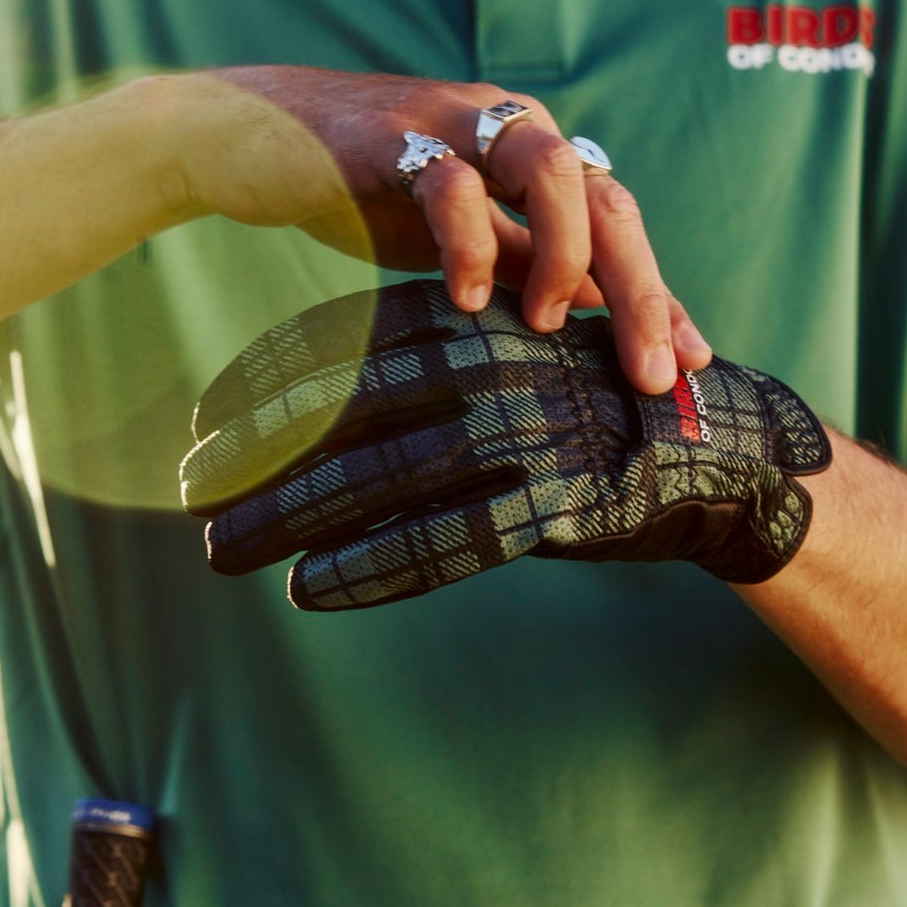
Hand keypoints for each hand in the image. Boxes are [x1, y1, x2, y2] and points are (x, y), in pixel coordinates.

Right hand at [160, 66, 709, 394]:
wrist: (253, 137)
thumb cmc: (364, 188)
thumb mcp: (460, 238)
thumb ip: (526, 268)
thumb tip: (599, 326)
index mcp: (536, 156)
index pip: (619, 221)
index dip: (660, 292)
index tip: (695, 363)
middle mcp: (513, 129)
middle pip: (606, 198)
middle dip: (641, 289)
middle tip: (653, 371)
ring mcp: (456, 124)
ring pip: (550, 170)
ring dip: (565, 254)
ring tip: (548, 324)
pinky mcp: (392, 135)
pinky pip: (451, 182)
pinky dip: (469, 244)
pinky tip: (468, 302)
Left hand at [181, 280, 830, 613]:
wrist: (718, 450)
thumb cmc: (590, 404)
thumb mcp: (509, 355)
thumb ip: (429, 364)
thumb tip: (318, 398)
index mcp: (475, 318)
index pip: (343, 343)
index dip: (260, 385)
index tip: (199, 424)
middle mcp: (491, 368)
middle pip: (344, 413)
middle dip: (256, 454)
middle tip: (188, 493)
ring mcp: (524, 436)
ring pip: (381, 479)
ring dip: (291, 516)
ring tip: (223, 550)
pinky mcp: (555, 505)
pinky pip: (447, 541)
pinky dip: (374, 565)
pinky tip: (312, 588)